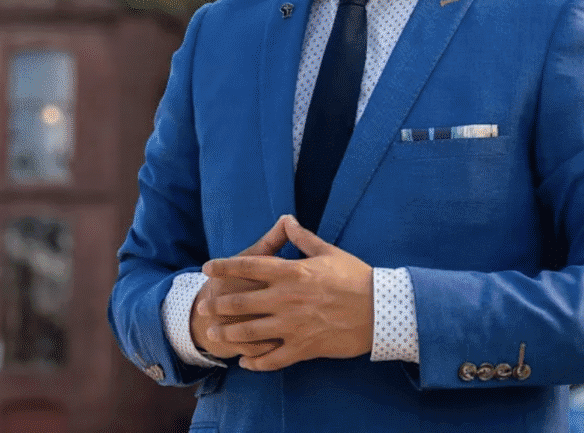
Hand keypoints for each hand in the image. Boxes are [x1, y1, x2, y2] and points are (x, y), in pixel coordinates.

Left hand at [201, 215, 372, 370]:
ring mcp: (294, 325)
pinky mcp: (304, 347)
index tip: (207, 267)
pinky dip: (256, 362)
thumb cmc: (355, 277)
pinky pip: (273, 358)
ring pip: (252, 333)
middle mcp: (287, 298)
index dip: (225, 266)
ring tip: (214, 335)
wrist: (380, 310)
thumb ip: (302, 238)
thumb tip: (287, 220)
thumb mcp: (328, 251)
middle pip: (243, 302)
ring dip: (230, 334)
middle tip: (203, 308)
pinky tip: (245, 362)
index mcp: (292, 271)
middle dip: (219, 305)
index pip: (250, 266)